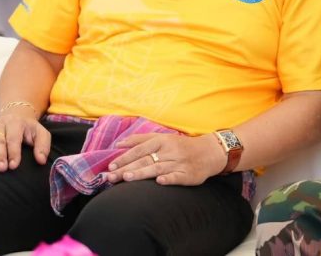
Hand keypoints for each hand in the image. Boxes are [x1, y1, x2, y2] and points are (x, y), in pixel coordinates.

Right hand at [0, 112, 51, 171]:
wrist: (15, 115)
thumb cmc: (28, 130)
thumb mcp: (40, 133)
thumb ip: (43, 145)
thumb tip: (41, 160)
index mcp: (16, 123)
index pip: (14, 139)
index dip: (14, 152)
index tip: (13, 166)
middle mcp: (1, 124)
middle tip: (1, 168)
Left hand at [105, 132, 226, 186]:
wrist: (209, 152)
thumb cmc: (181, 146)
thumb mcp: (163, 137)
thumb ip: (140, 140)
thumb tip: (118, 144)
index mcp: (162, 140)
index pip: (140, 148)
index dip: (125, 157)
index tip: (111, 165)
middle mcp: (170, 151)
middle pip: (145, 160)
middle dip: (127, 168)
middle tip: (111, 176)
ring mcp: (179, 163)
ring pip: (158, 168)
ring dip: (142, 173)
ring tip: (127, 178)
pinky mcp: (188, 175)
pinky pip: (177, 177)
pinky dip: (168, 179)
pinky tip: (159, 182)